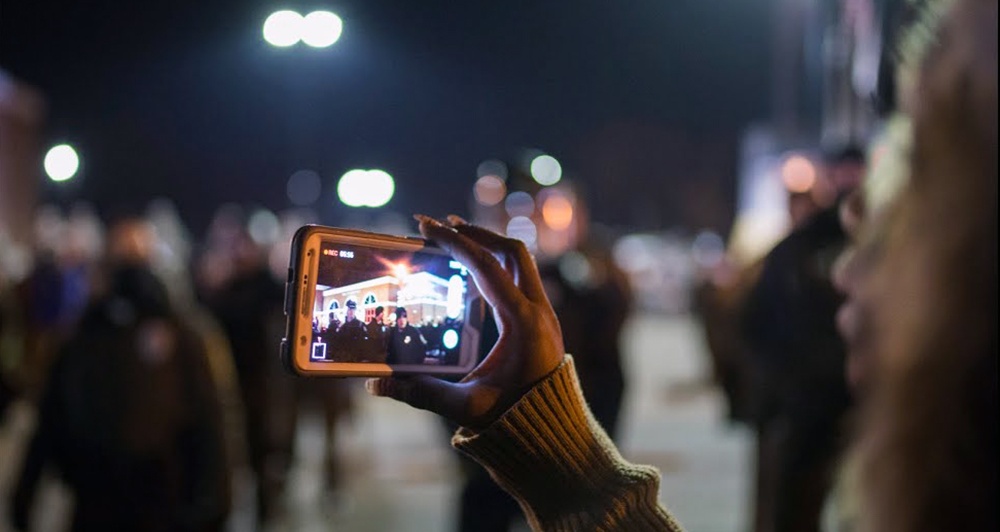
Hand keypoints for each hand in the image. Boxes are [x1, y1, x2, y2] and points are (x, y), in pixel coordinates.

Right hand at [366, 214, 564, 429]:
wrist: (553, 435)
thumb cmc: (512, 421)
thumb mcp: (466, 406)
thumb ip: (421, 394)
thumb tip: (376, 386)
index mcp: (522, 323)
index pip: (486, 267)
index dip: (454, 242)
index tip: (427, 224)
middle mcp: (539, 311)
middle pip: (511, 251)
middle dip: (475, 233)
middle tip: (442, 224)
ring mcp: (546, 313)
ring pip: (522, 261)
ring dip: (490, 245)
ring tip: (458, 237)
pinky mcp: (544, 320)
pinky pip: (524, 277)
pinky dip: (500, 264)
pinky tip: (477, 269)